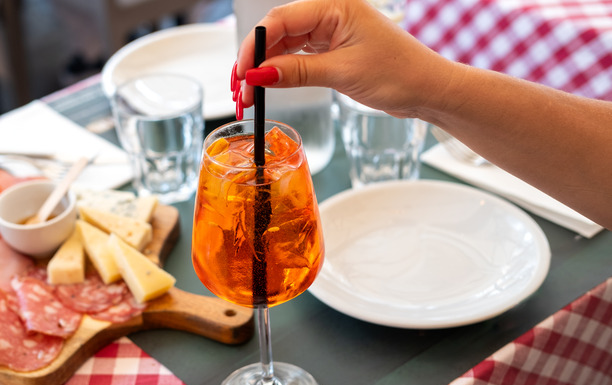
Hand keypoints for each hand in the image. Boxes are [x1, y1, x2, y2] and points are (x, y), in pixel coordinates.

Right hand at [232, 0, 454, 118]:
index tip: (241, 74)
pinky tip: (267, 86)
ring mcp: (330, 31)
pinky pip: (296, 56)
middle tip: (239, 90)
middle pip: (276, 32)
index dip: (254, 47)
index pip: (279, 20)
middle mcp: (329, 14)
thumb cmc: (399, 73)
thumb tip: (257, 76)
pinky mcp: (332, 49)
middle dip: (253, 60)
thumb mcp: (342, 73)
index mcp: (334, 6)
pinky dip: (280, 72)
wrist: (428, 89)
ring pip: (283, 45)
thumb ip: (296, 72)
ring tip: (247, 94)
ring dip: (263, 69)